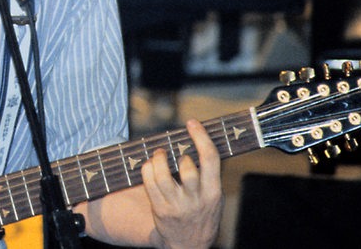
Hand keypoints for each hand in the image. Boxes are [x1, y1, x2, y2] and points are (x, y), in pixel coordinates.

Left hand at [142, 119, 222, 248]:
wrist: (189, 246)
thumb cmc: (202, 214)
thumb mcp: (214, 197)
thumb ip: (207, 175)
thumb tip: (196, 142)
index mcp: (214, 193)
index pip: (210, 159)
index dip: (201, 137)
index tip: (192, 122)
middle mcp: (196, 199)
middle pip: (187, 167)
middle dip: (179, 153)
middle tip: (174, 151)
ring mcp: (177, 205)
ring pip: (163, 174)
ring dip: (158, 159)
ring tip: (159, 154)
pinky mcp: (160, 210)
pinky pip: (149, 183)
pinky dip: (147, 169)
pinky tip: (149, 166)